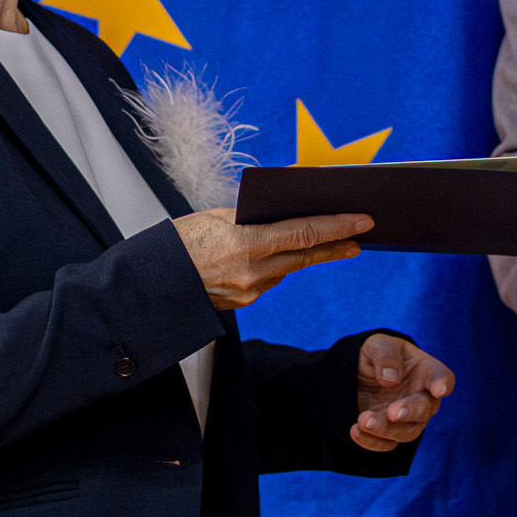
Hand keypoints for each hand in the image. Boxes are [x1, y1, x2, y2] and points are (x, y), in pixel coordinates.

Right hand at [174, 209, 370, 310]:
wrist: (153, 282)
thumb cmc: (180, 241)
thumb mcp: (216, 217)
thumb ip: (252, 218)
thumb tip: (282, 214)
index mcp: (245, 245)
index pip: (303, 234)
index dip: (337, 227)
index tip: (362, 221)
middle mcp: (252, 273)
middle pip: (306, 256)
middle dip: (336, 244)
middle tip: (361, 236)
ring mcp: (249, 292)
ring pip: (289, 269)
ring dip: (309, 255)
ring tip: (331, 241)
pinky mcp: (244, 302)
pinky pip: (271, 279)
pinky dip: (280, 265)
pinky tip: (284, 255)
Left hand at [351, 334, 453, 451]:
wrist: (357, 374)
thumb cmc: (377, 355)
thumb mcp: (377, 344)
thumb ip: (386, 356)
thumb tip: (390, 380)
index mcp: (426, 370)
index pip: (441, 377)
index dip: (442, 383)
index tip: (439, 389)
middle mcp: (422, 398)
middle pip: (425, 409)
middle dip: (409, 411)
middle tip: (392, 412)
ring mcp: (408, 419)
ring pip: (407, 432)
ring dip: (386, 429)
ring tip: (364, 420)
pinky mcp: (390, 434)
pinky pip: (386, 444)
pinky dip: (371, 441)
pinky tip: (356, 431)